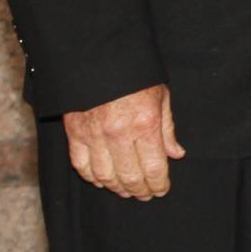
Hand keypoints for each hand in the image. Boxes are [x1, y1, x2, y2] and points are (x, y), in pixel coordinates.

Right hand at [63, 84, 182, 199]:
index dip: (159, 184)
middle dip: (140, 190)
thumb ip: (167, 129)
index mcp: (144, 124)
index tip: (162, 190)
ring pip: (105, 176)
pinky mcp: (74, 132)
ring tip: (126, 191)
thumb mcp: (160, 97)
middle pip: (129, 177)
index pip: (153, 168)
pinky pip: (81, 164)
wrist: (98, 57)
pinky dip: (92, 177)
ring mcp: (94, 134)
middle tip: (146, 194)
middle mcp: (118, 133)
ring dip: (117, 188)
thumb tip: (176, 154)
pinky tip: (102, 180)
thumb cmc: (134, 77)